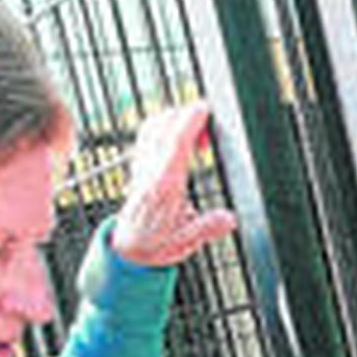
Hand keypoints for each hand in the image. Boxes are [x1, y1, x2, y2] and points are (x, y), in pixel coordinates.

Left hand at [111, 101, 236, 266]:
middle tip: (210, 126)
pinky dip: (164, 124)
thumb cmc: (155, 245)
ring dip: (175, 118)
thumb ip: (208, 229)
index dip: (189, 123)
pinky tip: (179, 135)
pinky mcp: (139, 164)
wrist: (127, 247)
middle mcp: (149, 172)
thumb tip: (229, 219)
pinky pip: (147, 134)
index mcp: (163, 189)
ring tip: (197, 132)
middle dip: (186, 115)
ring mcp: (141, 166)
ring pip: (153, 127)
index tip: (203, 109)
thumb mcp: (186, 243)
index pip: (175, 146)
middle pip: (163, 128)